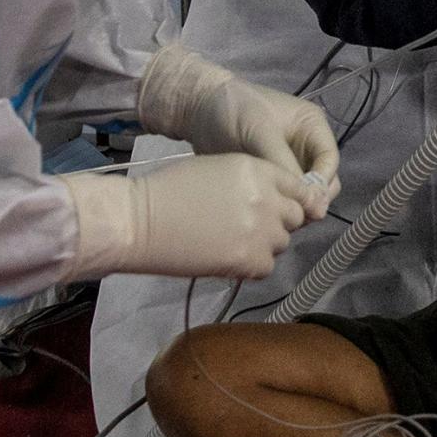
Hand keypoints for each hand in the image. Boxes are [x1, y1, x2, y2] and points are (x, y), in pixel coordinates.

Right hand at [58, 155, 311, 280]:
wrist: (139, 221)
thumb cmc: (169, 190)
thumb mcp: (218, 169)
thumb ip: (252, 182)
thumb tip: (273, 201)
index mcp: (258, 170)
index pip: (297, 187)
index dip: (287, 199)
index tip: (275, 209)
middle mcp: (268, 198)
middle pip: (295, 216)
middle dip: (278, 222)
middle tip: (249, 228)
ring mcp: (262, 231)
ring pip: (281, 243)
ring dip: (264, 245)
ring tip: (232, 242)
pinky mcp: (251, 261)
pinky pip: (265, 267)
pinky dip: (250, 266)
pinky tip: (225, 259)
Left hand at [137, 44, 339, 217]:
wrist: (196, 108)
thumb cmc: (233, 111)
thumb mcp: (261, 133)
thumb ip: (287, 166)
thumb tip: (313, 201)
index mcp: (312, 128)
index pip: (330, 163)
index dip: (322, 186)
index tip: (306, 206)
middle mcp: (306, 147)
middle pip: (322, 183)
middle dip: (310, 200)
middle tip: (288, 217)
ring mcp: (288, 163)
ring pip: (303, 194)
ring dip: (294, 207)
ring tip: (273, 216)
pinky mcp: (270, 177)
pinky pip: (282, 197)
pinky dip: (277, 206)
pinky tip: (262, 213)